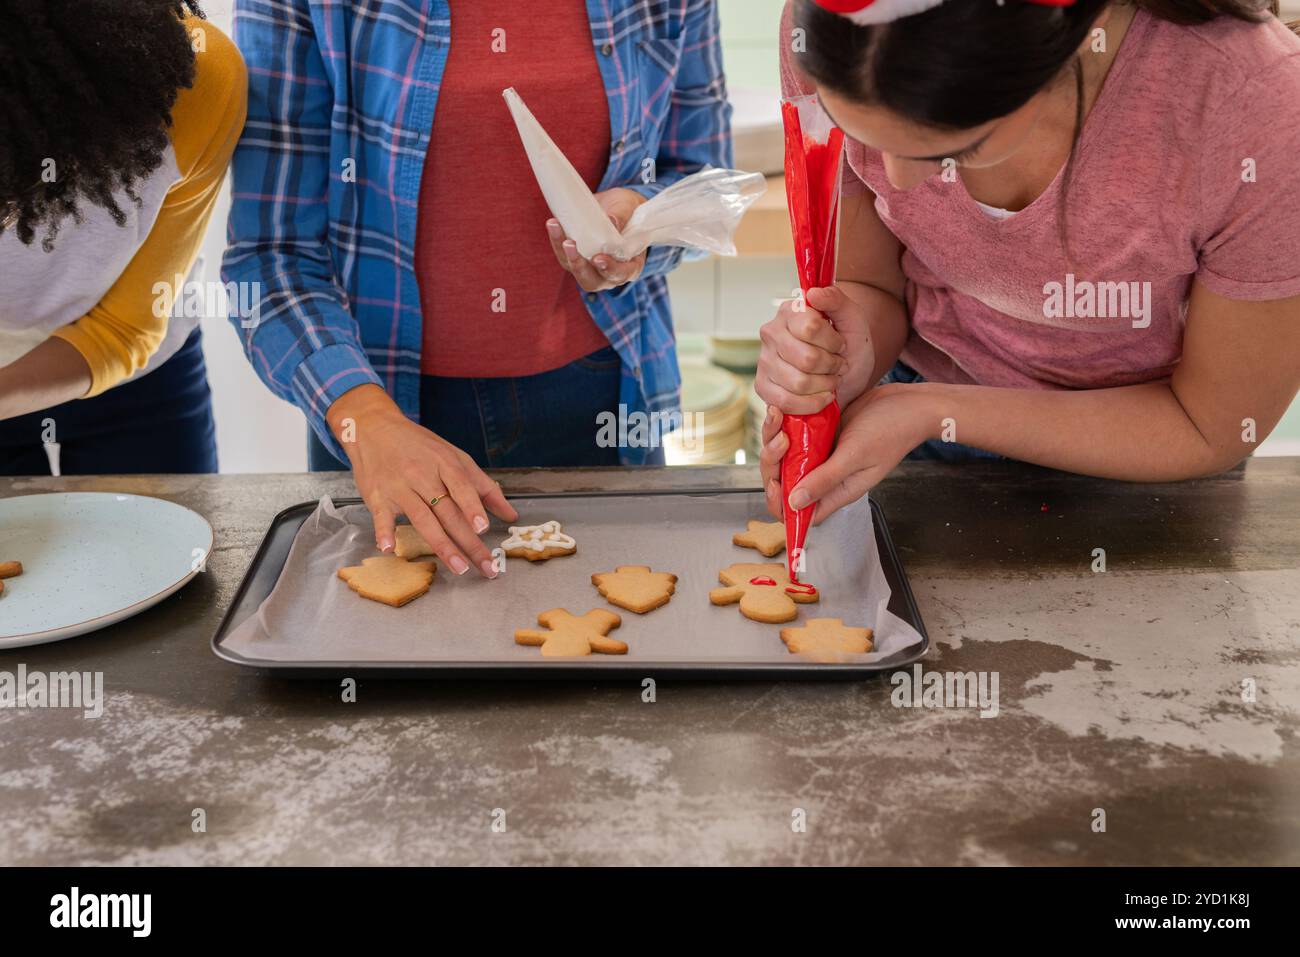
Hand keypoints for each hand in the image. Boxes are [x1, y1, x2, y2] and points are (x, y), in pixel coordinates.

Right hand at [327, 385, 517, 577]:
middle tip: (486, 566)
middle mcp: (422, 475)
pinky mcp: (377, 497)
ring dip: (442, 546)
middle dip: (469, 542)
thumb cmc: (419, 446)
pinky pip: (381, 517)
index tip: (483, 528)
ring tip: (459, 567)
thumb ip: (483, 486)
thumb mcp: (454, 456)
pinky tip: (389, 548)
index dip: (473, 508)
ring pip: (423, 519)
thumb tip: (510, 515)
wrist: (374, 428)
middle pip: (448, 512)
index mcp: (444, 463)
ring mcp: (399, 487)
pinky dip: (384, 532)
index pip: (462, 487)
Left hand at [546, 187, 647, 290]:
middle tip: (570, 244)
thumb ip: (623, 215)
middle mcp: (609, 273)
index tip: (598, 258)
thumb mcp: (629, 207)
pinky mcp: (576, 258)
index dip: (609, 270)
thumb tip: (611, 220)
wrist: (615, 206)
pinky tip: (553, 224)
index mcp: (630, 266)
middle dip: (578, 266)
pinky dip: (557, 241)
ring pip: (574, 269)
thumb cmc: (628, 209)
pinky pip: (564, 255)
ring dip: (563, 251)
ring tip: (555, 226)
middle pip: (591, 281)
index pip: (620, 275)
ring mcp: (590, 268)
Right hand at [756, 285, 875, 414]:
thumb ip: (836, 299)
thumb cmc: (848, 343)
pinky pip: (785, 402)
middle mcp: (771, 333)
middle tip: (838, 365)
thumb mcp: (852, 317)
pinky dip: (811, 404)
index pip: (811, 328)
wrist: (847, 371)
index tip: (840, 344)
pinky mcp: (762, 386)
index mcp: (790, 311)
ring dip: (824, 386)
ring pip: (798, 383)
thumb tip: (813, 294)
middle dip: (831, 367)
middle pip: (806, 359)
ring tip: (830, 379)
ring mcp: (764, 361)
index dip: (833, 342)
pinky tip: (822, 396)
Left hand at [758, 383, 930, 523]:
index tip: (776, 482)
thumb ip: (826, 480)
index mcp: (838, 490)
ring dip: (776, 441)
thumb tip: (794, 504)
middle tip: (779, 441)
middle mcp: (828, 476)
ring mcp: (824, 455)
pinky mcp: (823, 435)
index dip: (782, 504)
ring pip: (788, 459)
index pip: (802, 512)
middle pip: (788, 484)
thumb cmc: (891, 430)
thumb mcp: (855, 455)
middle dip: (774, 466)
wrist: (907, 402)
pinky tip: (781, 411)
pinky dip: (784, 427)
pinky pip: (796, 438)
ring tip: (778, 417)